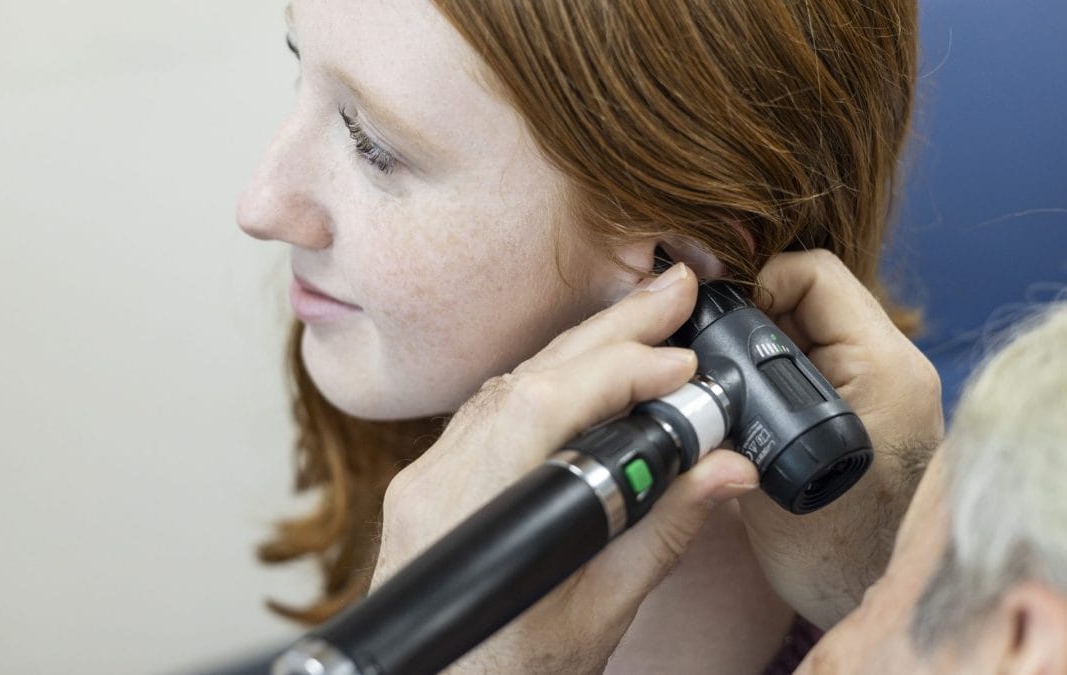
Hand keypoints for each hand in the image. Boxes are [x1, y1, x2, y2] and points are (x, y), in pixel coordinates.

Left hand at [372, 263, 758, 673]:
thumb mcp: (598, 616)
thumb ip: (661, 534)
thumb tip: (726, 472)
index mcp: (467, 510)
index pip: (546, 405)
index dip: (621, 372)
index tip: (685, 368)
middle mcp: (437, 478)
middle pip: (530, 376)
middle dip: (612, 328)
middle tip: (675, 291)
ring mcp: (429, 473)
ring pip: (511, 383)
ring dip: (585, 348)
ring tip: (647, 319)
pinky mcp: (436, 477)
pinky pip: (495, 407)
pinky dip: (553, 379)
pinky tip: (591, 366)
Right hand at [739, 249, 944, 627]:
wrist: (866, 592)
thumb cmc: (825, 547)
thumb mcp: (765, 466)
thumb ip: (732, 400)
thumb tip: (690, 352)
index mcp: (883, 368)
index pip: (813, 273)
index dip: (754, 286)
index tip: (715, 325)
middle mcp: (896, 364)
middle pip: (813, 292)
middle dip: (755, 313)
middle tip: (711, 349)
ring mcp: (888, 381)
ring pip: (813, 321)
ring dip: (766, 339)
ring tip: (727, 374)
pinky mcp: (875, 399)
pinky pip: (821, 352)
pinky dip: (782, 361)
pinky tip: (751, 395)